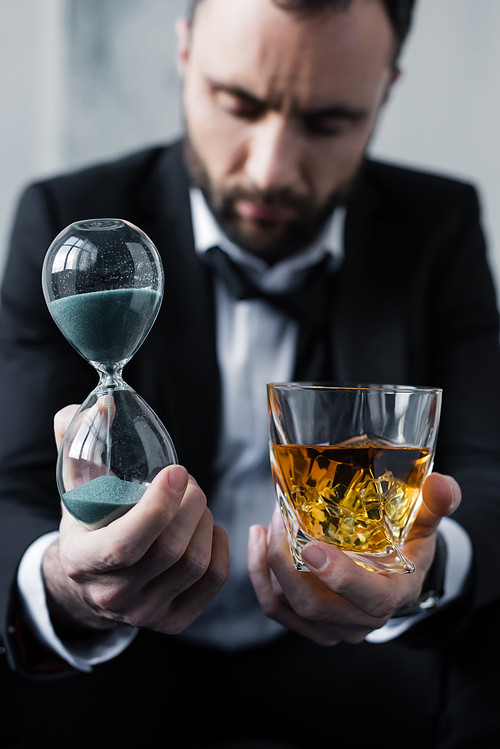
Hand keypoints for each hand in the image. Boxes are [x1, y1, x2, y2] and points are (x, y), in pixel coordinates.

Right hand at [43, 405, 228, 635]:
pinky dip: (220, 545)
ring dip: (206, 520)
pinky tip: (207, 526)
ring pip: (195, 564)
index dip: (158, 507)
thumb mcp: (75, 484)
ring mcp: (145, 614)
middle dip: (191, 505)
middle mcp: (112, 596)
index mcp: (83, 562)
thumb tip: (104, 405)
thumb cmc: (89, 521)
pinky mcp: (173, 620)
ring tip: (196, 500)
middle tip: (189, 480)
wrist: (93, 575)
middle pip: (171, 551)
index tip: (177, 472)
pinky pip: (213, 580)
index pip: (126, 544)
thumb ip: (79, 439)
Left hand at [248, 473, 460, 645]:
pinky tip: (258, 543)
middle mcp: (363, 619)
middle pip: (315, 604)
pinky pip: (276, 609)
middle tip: (278, 519)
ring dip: (269, 566)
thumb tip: (442, 485)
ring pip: (288, 607)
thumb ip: (435, 504)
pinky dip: (260, 578)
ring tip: (266, 526)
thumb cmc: (407, 544)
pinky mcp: (311, 625)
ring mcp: (335, 627)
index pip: (371, 599)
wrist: (393, 574)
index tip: (310, 547)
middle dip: (286, 561)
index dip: (340, 578)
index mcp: (396, 595)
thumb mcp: (425, 523)